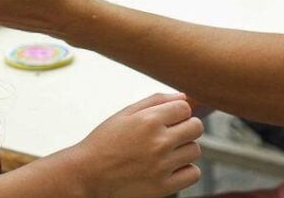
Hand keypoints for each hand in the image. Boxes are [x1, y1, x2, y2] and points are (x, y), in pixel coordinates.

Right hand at [70, 93, 202, 197]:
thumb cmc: (104, 142)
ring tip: (165, 152)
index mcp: (149, 120)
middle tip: (171, 133)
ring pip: (195, 150)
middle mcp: (159, 142)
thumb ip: (156, 101)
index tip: (168, 119)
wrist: (87, 174)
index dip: (178, 112)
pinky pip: (193, 174)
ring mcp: (162, 166)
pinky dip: (186, 170)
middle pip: (196, 127)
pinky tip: (171, 167)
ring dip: (184, 149)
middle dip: (186, 127)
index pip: (185, 108)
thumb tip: (184, 96)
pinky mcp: (163, 187)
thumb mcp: (125, 114)